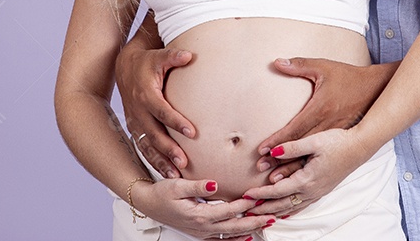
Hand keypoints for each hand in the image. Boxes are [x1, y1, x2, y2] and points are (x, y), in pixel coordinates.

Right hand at [114, 42, 194, 178]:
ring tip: (176, 176)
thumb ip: (173, 56)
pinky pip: (144, 148)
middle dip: (169, 149)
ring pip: (147, 146)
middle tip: (184, 161)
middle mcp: (138, 111)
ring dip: (161, 161)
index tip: (192, 132)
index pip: (162, 111)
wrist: (125, 68)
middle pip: (154, 134)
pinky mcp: (135, 129)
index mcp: (146, 95)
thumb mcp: (158, 56)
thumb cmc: (146, 62)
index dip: (176, 122)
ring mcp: (135, 122)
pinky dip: (154, 162)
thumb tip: (189, 55)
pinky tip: (167, 174)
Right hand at [136, 178, 273, 239]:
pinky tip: (247, 237)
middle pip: (233, 227)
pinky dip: (236, 240)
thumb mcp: (177, 185)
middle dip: (254, 222)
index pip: (228, 211)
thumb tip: (214, 184)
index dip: (244, 205)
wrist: (148, 204)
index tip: (258, 198)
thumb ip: (197, 185)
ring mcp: (201, 232)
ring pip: (230, 235)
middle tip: (271, 217)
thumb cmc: (161, 193)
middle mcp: (202, 227)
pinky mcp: (200, 232)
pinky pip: (221, 240)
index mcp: (198, 215)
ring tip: (265, 225)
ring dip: (249, 230)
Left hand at [241, 128, 372, 216]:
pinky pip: (302, 205)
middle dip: (263, 208)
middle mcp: (312, 190)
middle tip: (246, 211)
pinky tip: (283, 211)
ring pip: (292, 207)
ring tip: (259, 214)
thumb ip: (291, 148)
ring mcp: (318, 192)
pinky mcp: (322, 190)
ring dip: (274, 211)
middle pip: (282, 204)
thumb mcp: (313, 141)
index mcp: (307, 179)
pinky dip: (289, 210)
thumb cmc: (338, 142)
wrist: (359, 147)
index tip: (246, 194)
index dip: (261, 194)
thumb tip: (272, 152)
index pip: (278, 191)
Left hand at [253, 58, 396, 179]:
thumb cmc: (348, 76)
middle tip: (261, 166)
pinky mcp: (341, 138)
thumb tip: (276, 61)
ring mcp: (335, 133)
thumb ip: (299, 65)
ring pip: (311, 155)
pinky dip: (308, 165)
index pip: (294, 128)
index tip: (261, 149)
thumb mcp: (324, 67)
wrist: (376, 89)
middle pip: (300, 146)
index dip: (277, 140)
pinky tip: (298, 174)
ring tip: (275, 178)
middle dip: (280, 158)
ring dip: (292, 166)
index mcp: (321, 109)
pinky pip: (322, 155)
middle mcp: (327, 124)